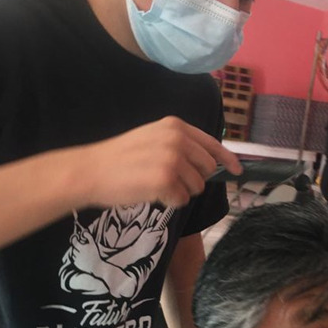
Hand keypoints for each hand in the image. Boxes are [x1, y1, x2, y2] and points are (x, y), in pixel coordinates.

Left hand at [69, 229, 99, 272]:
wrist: (97, 267)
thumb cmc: (96, 255)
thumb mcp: (94, 245)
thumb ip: (89, 237)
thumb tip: (84, 232)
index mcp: (82, 248)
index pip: (74, 242)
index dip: (74, 239)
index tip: (75, 238)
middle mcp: (78, 253)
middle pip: (74, 248)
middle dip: (76, 246)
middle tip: (78, 246)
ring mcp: (77, 259)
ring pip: (73, 253)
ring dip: (76, 252)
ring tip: (80, 252)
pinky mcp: (76, 264)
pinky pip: (74, 259)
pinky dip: (76, 258)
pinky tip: (82, 258)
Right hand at [76, 117, 241, 209]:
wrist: (90, 170)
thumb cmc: (119, 159)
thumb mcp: (152, 139)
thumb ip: (180, 145)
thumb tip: (210, 163)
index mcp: (175, 126)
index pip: (212, 143)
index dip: (228, 159)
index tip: (237, 171)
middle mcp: (177, 139)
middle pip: (207, 169)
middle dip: (193, 180)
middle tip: (168, 181)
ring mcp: (173, 159)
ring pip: (196, 187)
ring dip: (179, 192)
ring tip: (154, 184)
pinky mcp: (166, 180)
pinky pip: (183, 200)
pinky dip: (169, 201)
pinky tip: (150, 192)